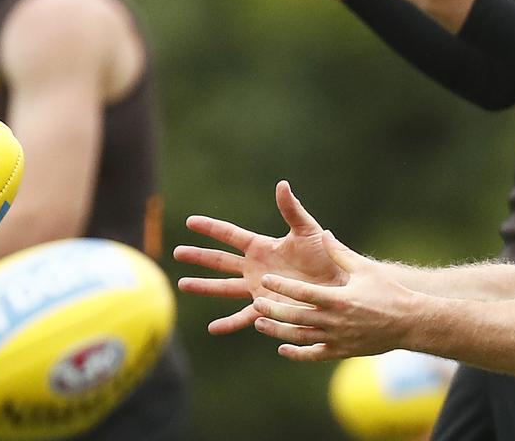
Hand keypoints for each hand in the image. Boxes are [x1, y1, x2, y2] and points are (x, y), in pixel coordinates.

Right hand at [175, 181, 347, 334]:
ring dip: (204, 286)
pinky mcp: (267, 307)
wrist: (338, 284)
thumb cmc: (326, 255)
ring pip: (224, 288)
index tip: (190, 221)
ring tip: (183, 284)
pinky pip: (244, 316)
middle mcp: (256, 267)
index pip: (230, 235)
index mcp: (262, 247)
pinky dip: (229, 324)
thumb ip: (292, 210)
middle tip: (176, 252)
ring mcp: (259, 288)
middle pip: (220, 260)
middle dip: (199, 256)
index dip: (211, 228)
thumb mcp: (307, 230)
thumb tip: (282, 184)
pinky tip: (213, 329)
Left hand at [251, 231, 417, 361]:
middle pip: (295, 317)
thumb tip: (324, 233)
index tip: (265, 280)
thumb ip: (340, 253)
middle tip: (256, 303)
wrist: (409, 322)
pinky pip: (314, 355)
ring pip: (300, 337)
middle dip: (273, 310)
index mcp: (339, 298)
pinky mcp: (342, 351)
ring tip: (259, 324)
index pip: (302, 292)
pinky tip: (282, 348)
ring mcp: (338, 338)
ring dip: (277, 332)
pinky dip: (297, 354)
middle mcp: (335, 320)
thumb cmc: (389, 292)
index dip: (282, 286)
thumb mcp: (365, 269)